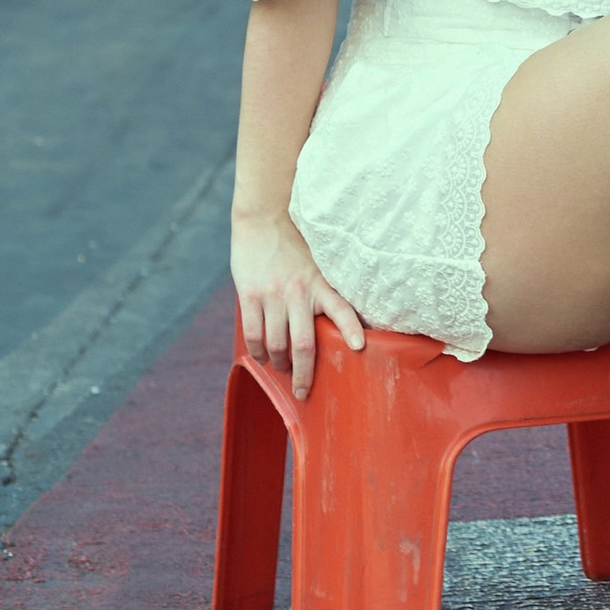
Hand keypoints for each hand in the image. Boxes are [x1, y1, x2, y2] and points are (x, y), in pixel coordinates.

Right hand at [231, 209, 364, 399]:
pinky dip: (257, 352)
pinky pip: (253, 333)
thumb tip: (336, 323)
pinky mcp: (250, 294)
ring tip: (281, 369)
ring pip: (276, 344)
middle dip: (303, 374)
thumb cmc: (296, 242)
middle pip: (303, 345)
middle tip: (303, 392)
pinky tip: (260, 357)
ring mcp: (273, 294)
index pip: (342, 308)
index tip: (359, 347)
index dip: (350, 329)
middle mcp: (299, 291)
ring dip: (278, 364)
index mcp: (321, 283)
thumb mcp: (320, 262)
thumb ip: (325, 289)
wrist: (265, 216)